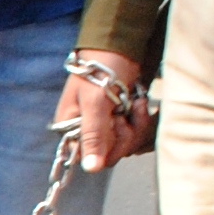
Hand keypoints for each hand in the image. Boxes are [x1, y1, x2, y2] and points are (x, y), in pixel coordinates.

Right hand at [57, 49, 154, 171]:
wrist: (119, 45)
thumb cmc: (100, 70)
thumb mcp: (95, 102)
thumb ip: (93, 136)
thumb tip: (91, 169)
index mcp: (72, 127)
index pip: (89, 157)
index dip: (106, 148)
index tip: (114, 125)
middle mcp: (87, 130)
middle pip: (111, 153)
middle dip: (125, 134)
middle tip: (125, 113)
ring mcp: (106, 125)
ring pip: (126, 144)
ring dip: (137, 125)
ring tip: (135, 104)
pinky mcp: (122, 119)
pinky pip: (135, 133)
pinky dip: (141, 119)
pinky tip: (139, 103)